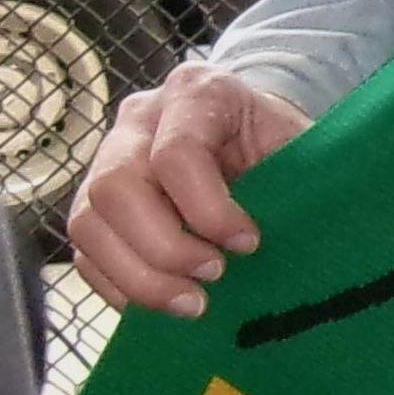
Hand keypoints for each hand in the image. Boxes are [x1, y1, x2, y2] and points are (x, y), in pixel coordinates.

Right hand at [68, 63, 312, 317]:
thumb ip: (303, 176)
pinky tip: (165, 302)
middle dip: (165, 248)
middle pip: (115, 188)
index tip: (249, 243)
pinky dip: (121, 287)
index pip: (175, 152)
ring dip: (139, 277)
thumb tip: (307, 236)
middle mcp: (139, 120)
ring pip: (89, 224)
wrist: (261, 141)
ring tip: (193, 303)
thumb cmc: (287, 145)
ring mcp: (107, 159)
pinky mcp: (96, 205)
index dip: (209, 209)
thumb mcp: (305, 146)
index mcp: (195, 91)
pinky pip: (86, 253)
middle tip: (215, 276)